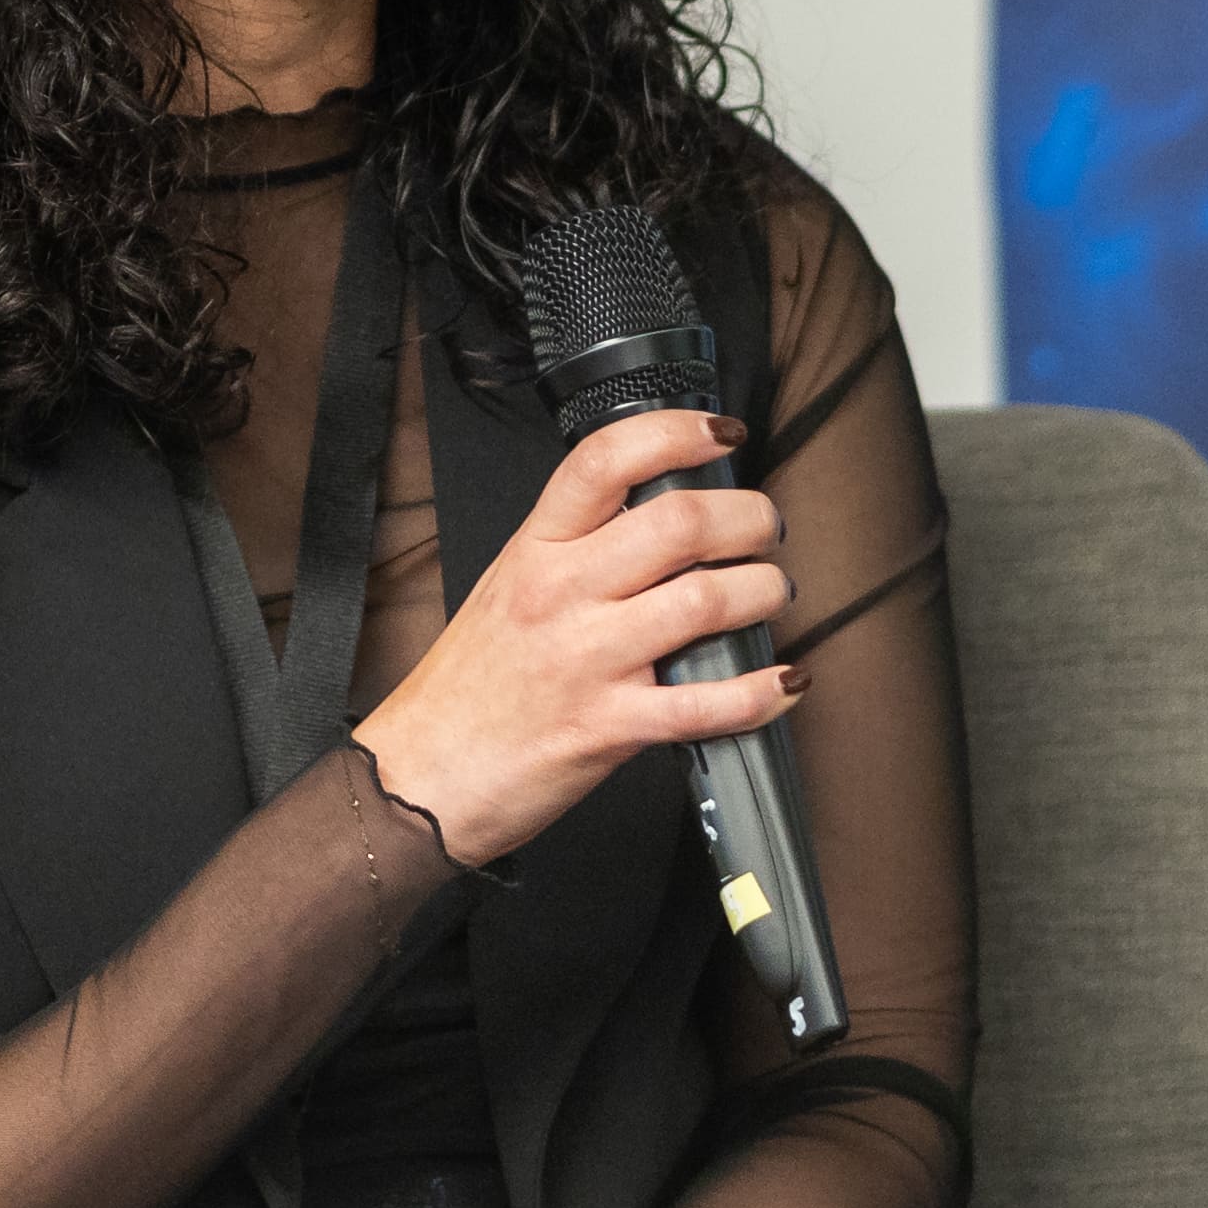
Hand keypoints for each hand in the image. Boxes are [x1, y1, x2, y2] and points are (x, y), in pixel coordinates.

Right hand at [349, 406, 796, 868]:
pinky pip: (707, 704)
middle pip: (679, 522)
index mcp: (536, 549)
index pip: (606, 461)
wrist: (424, 774)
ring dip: (764, 591)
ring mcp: (587, 660)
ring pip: (706, 601)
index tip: (722, 433)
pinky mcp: (609, 727)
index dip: (676, 432)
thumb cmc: (469, 686)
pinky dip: (762, 691)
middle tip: (765, 527)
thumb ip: (575, 548)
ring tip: (772, 593)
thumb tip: (661, 514)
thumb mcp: (508, 586)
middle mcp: (562, 593)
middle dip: (748, 517)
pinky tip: (784, 682)